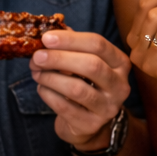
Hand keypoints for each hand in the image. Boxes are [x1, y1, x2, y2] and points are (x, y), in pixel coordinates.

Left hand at [30, 29, 130, 149]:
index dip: (70, 39)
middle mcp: (120, 85)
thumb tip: (50, 31)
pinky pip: (65, 107)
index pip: (98, 44)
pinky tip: (41, 88)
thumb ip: (71, 46)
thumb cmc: (84, 84)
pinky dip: (48, 95)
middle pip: (91, 65)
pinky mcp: (91, 124)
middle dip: (59, 59)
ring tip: (36, 72)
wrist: (87, 123)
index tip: (46, 38)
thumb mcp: (83, 62)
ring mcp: (108, 107)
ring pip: (77, 88)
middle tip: (36, 57)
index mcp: (120, 63)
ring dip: (51, 78)